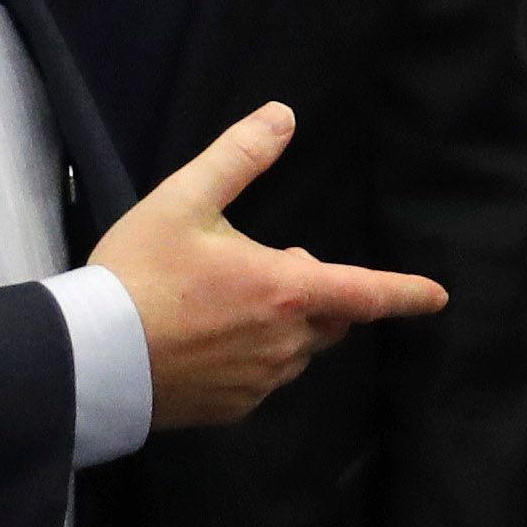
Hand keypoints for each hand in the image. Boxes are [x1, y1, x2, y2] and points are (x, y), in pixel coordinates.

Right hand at [94, 104, 447, 430]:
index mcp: (288, 291)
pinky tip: (204, 342)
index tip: (437, 297)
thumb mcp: (184, 201)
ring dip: (281, 326)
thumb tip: (282, 116)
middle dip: (312, 292)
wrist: (88, 356)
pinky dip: (250, 358)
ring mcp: (261, 382)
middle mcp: (287, 344)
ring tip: (219, 304)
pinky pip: (262, 379)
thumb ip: (239, 157)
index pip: (368, 294)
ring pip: (296, 350)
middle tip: (256, 269)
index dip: (407, 293)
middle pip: (329, 318)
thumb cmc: (137, 274)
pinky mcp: (234, 410)